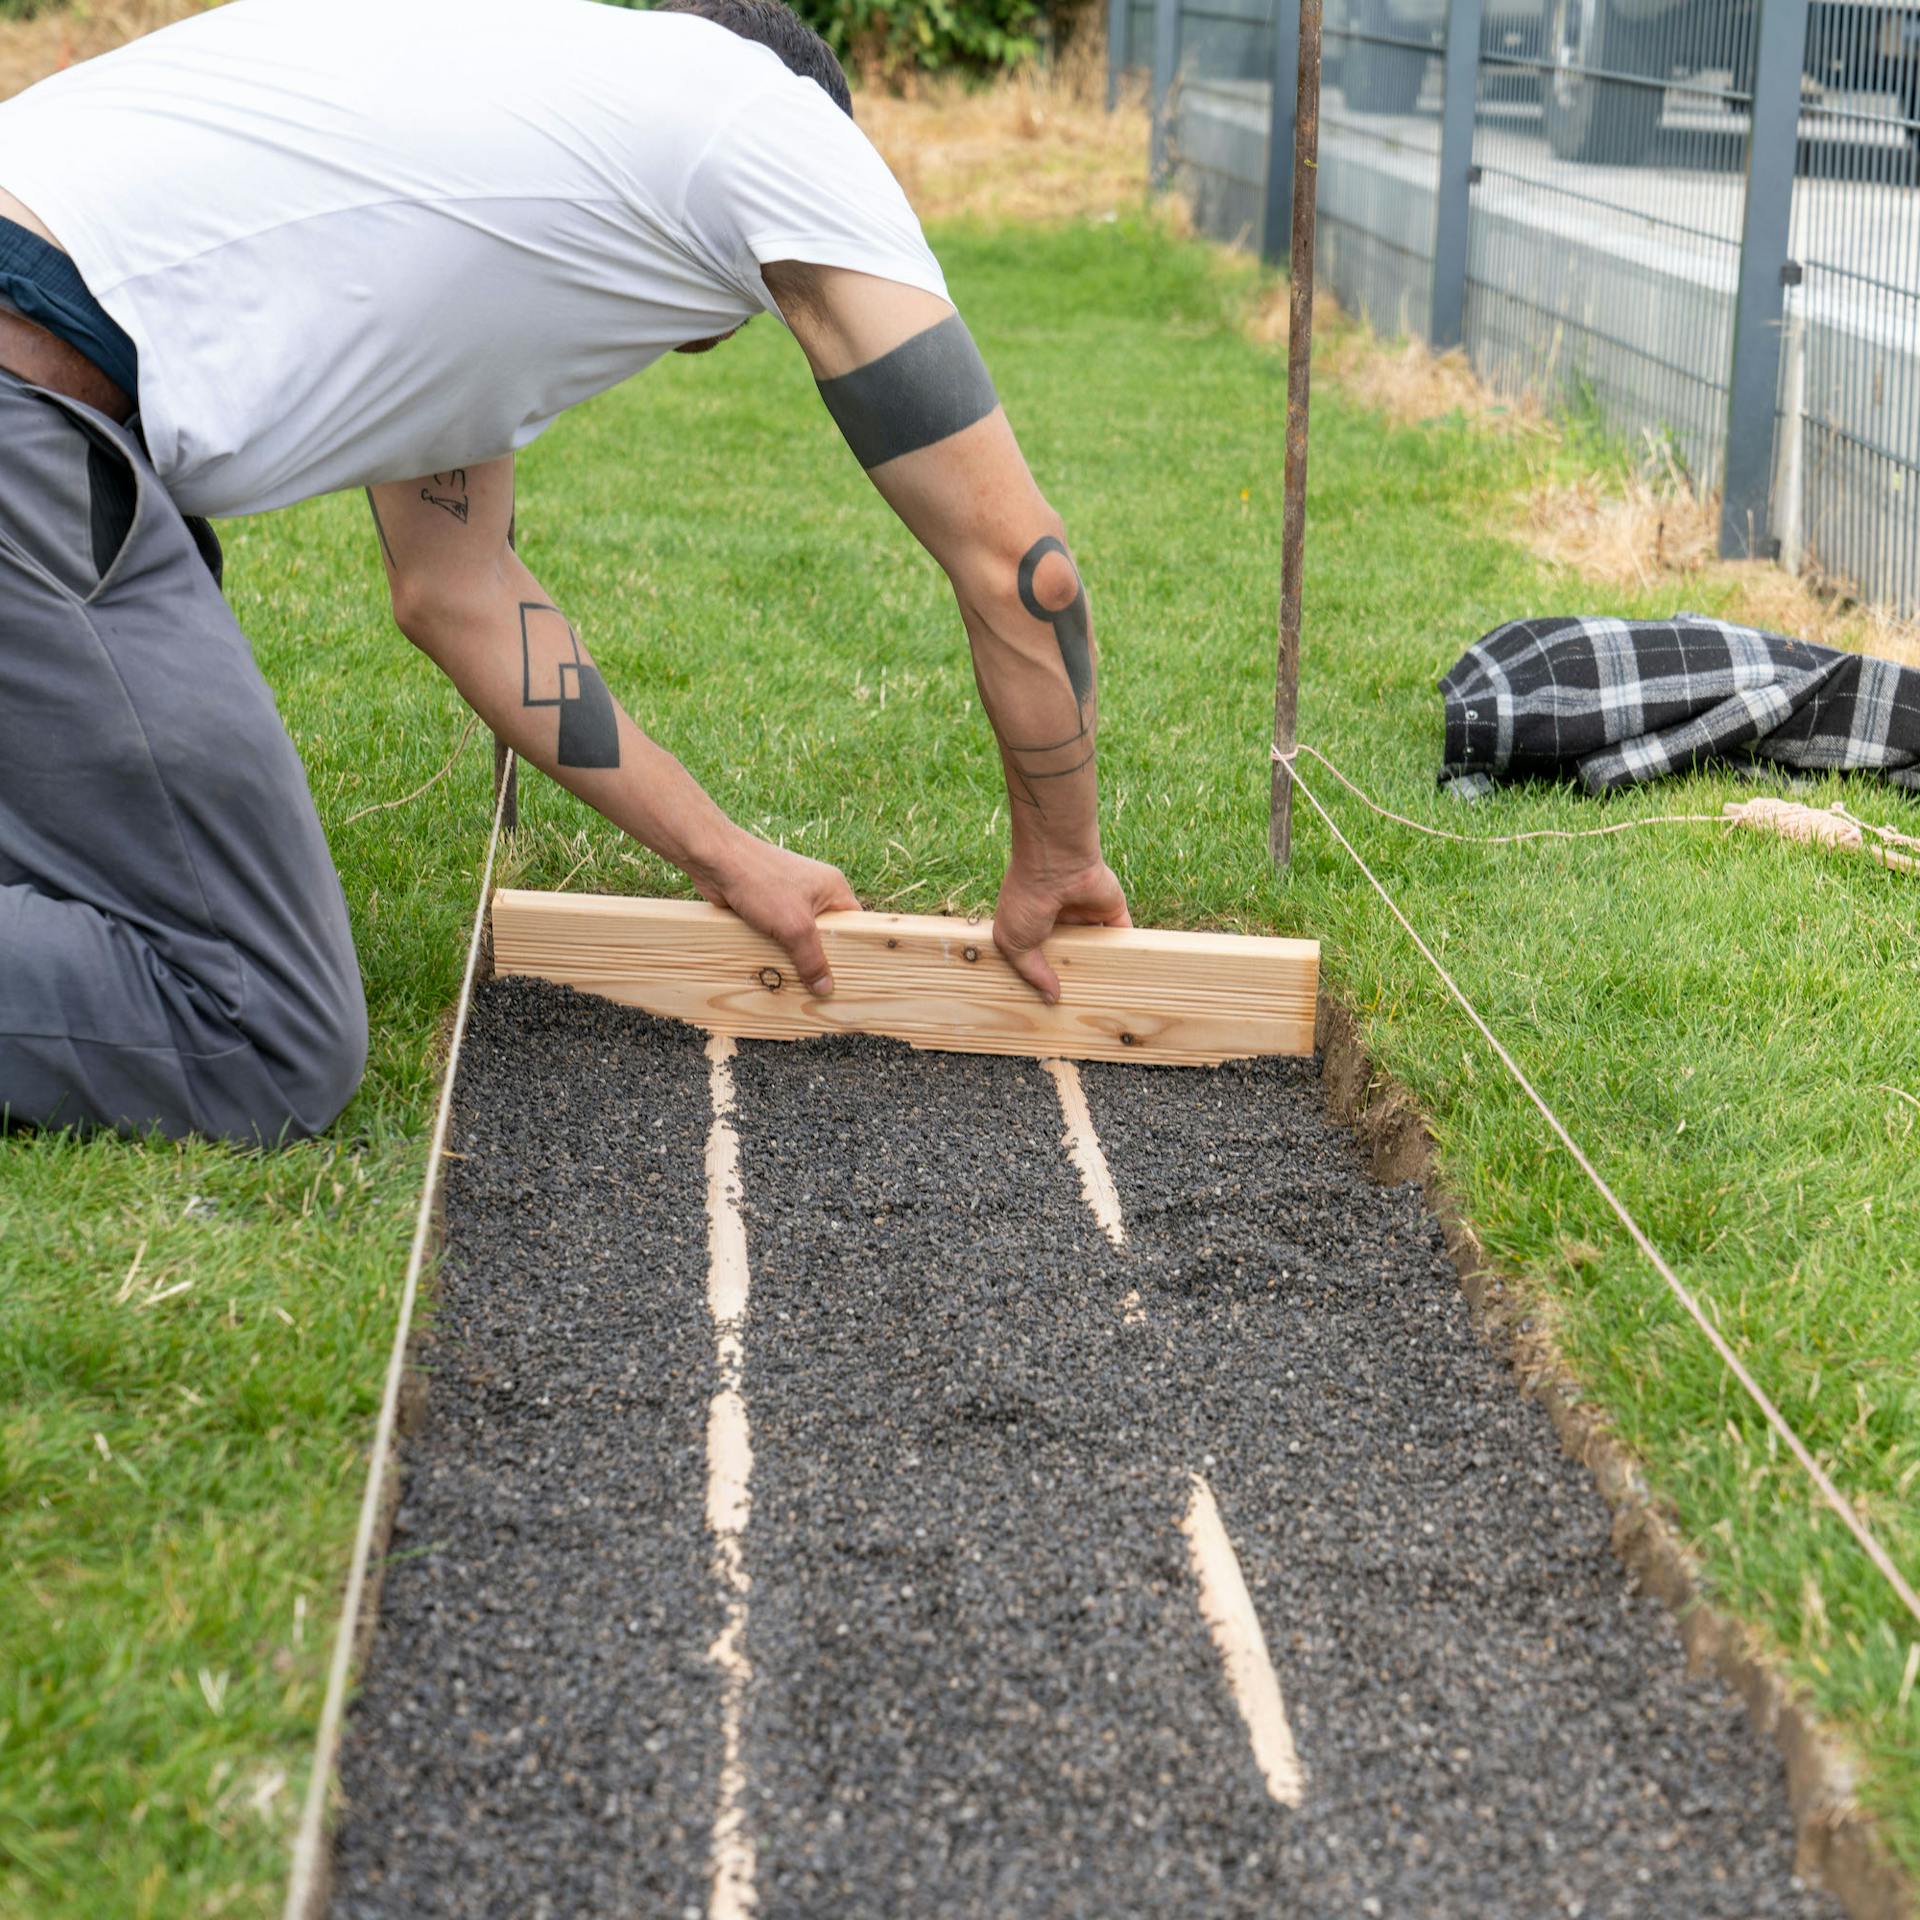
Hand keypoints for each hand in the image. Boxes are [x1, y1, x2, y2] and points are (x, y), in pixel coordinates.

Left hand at [695, 833, 860, 995]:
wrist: (715, 861)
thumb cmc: (761, 882)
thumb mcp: (794, 927)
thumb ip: (812, 959)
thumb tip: (825, 988)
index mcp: (833, 888)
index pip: (854, 924)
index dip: (852, 949)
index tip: (849, 976)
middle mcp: (815, 891)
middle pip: (826, 934)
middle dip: (818, 957)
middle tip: (819, 985)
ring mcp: (790, 898)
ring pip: (799, 937)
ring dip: (793, 955)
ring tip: (794, 980)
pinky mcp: (767, 905)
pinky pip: (779, 934)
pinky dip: (774, 948)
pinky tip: (771, 964)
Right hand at [992, 856, 1130, 1003]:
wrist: (1057, 866)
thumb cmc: (1027, 899)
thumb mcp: (1014, 942)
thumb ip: (1032, 972)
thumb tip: (1051, 998)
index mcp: (1035, 924)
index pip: (1042, 956)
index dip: (1045, 975)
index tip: (1050, 1000)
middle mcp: (1062, 920)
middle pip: (1072, 954)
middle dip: (1075, 974)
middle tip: (1081, 1004)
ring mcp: (1089, 915)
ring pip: (1098, 946)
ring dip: (1103, 964)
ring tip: (1108, 994)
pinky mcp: (1113, 910)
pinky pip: (1124, 934)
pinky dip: (1129, 950)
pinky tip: (1131, 972)